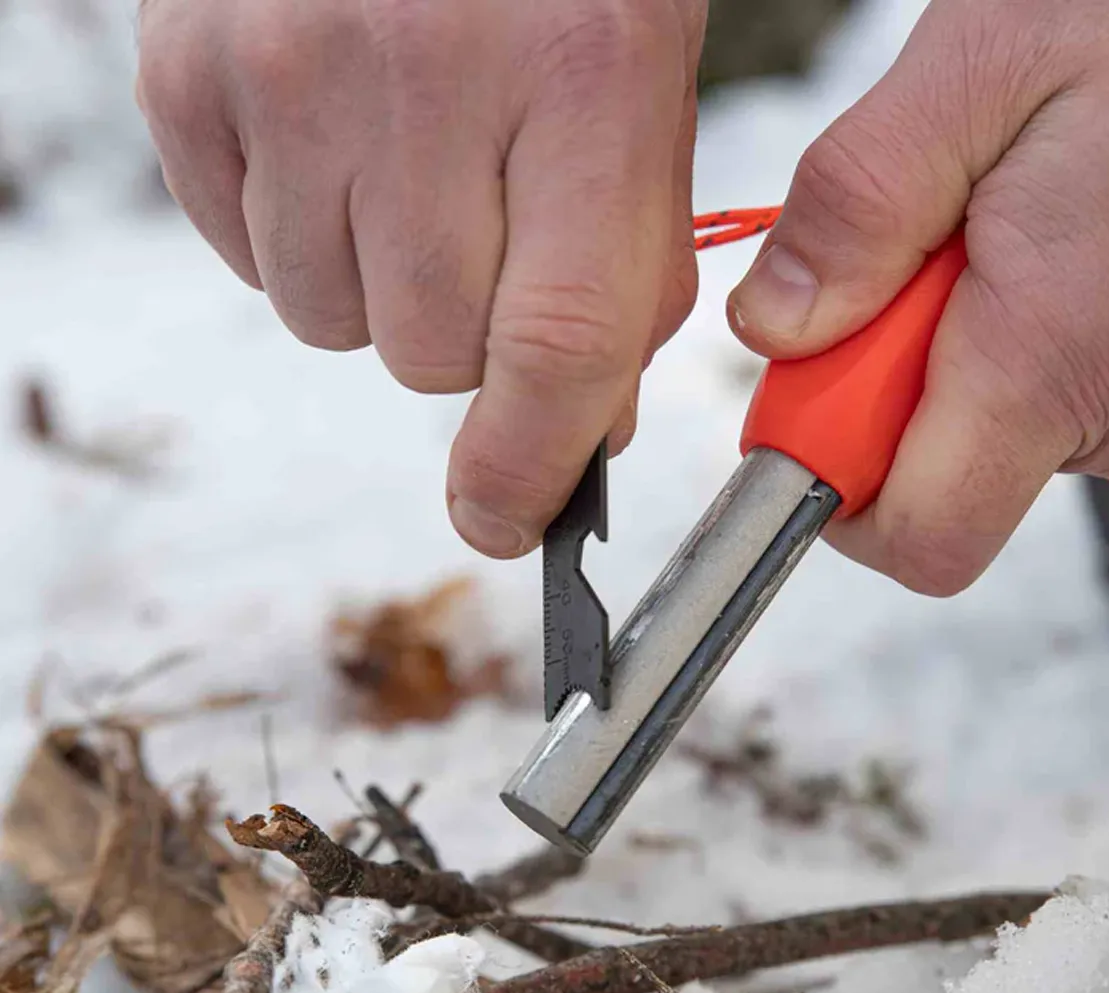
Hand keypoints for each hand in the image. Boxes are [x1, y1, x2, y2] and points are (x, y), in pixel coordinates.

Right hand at [136, 0, 704, 556]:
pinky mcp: (188, 78)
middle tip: (485, 235)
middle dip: (472, 337)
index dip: (531, 467)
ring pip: (335, 325)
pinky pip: (252, 265)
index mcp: (584, 77)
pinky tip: (341, 151)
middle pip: (430, 355)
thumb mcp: (641, 103)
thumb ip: (627, 280)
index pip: (555, 344)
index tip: (510, 524)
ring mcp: (285, 72)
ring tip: (409, 177)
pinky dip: (304, 241)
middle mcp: (422, 76)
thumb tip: (581, 440)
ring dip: (382, 292)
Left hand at [728, 0, 1108, 595]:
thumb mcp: (970, 71)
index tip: (806, 400)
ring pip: (986, 444)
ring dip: (941, 361)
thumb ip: (856, 210)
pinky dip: (1003, 347)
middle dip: (877, 398)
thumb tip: (774, 330)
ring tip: (992, 236)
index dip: (834, 493)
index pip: (922, 538)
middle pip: (938, 489)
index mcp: (1054, 356)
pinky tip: (1038, 251)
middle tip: (906, 267)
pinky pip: (1043, 408)